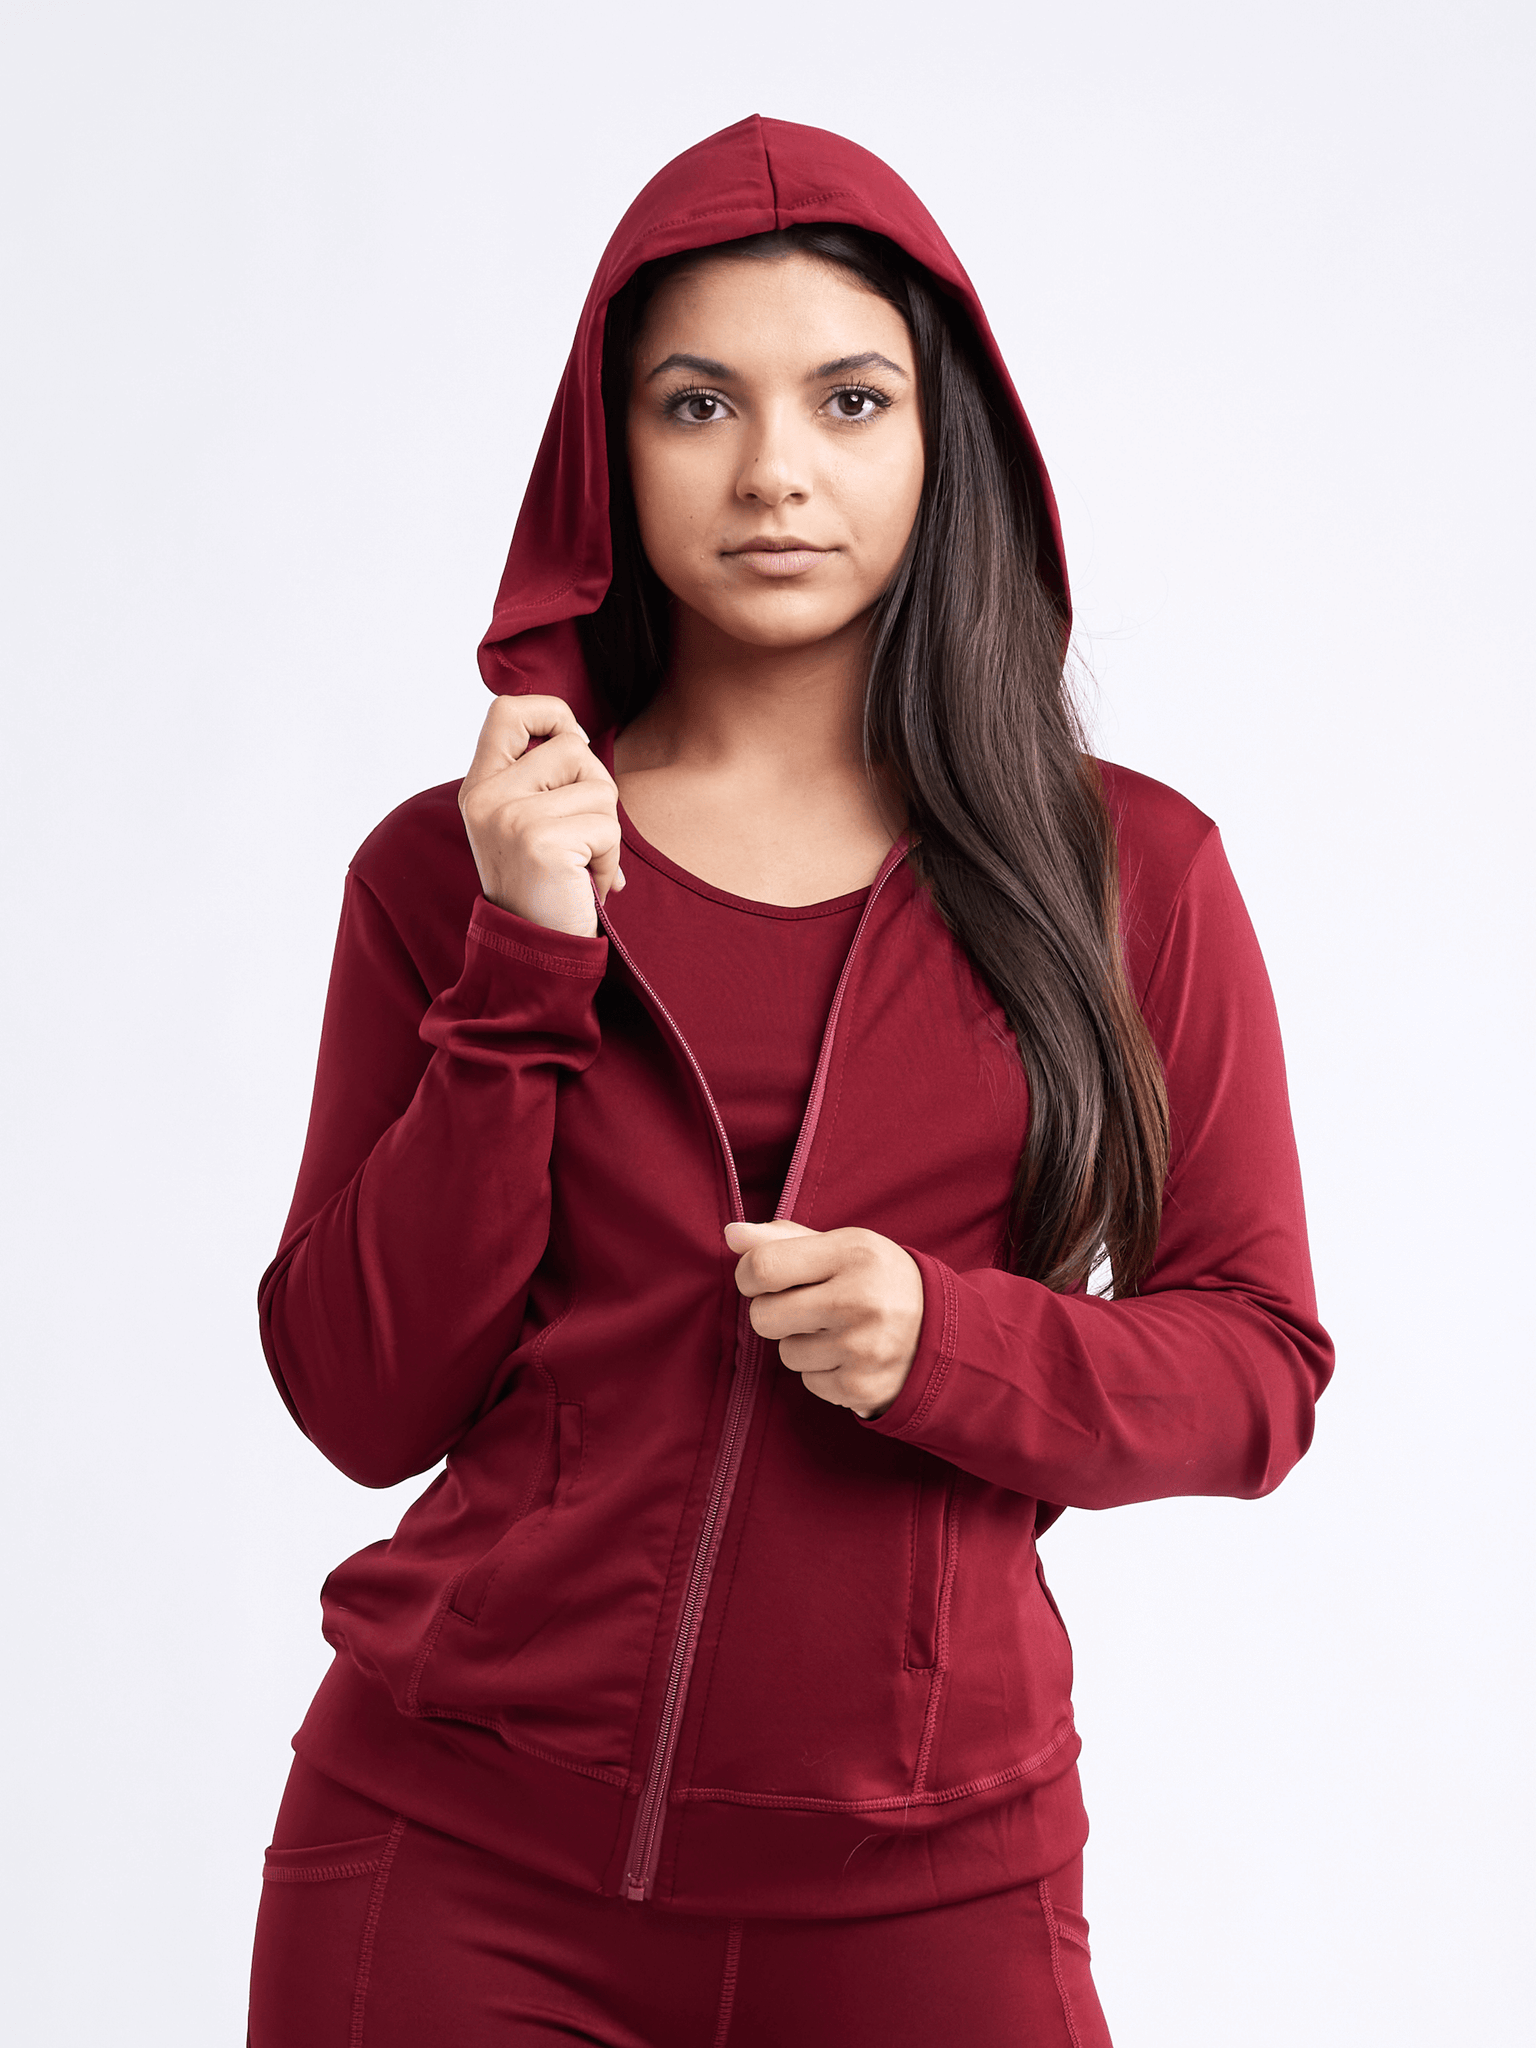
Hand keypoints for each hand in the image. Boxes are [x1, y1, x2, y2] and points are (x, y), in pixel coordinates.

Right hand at [458, 695, 623, 937]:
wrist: (532, 955)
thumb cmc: (543, 888)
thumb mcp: (527, 823)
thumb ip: (543, 780)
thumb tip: (582, 736)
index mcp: (479, 787)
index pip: (508, 710)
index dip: (552, 714)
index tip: (571, 745)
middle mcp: (486, 797)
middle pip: (573, 747)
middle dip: (596, 791)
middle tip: (579, 839)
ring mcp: (510, 818)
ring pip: (600, 788)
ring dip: (606, 833)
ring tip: (578, 867)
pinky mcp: (541, 843)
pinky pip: (609, 828)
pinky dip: (609, 860)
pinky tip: (583, 885)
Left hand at [723, 1219, 922, 1419]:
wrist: (944, 1330)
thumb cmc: (877, 1278)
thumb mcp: (842, 1246)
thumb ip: (784, 1239)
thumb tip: (730, 1233)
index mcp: (852, 1253)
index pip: (762, 1267)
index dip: (749, 1275)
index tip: (762, 1279)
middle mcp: (860, 1301)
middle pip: (763, 1317)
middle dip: (774, 1312)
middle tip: (806, 1306)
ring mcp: (862, 1348)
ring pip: (786, 1353)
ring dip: (802, 1343)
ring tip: (838, 1330)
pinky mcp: (862, 1387)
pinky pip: (809, 1381)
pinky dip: (823, 1370)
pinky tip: (851, 1355)